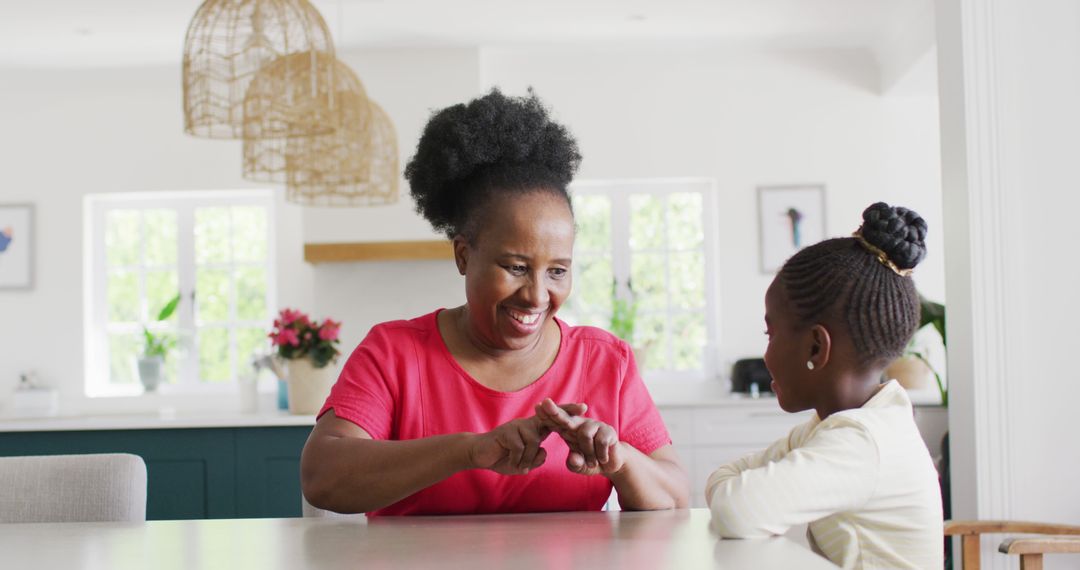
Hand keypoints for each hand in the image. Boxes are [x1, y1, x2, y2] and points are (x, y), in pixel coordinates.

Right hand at [468, 403, 585, 475]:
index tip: (585, 409)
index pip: (554, 421)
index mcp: (534, 430)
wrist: (478, 455)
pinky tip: (509, 460)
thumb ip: (535, 459)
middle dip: (567, 412)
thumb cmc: (502, 457)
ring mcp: (517, 426)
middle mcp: (527, 424)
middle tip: (584, 407)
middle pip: (550, 416)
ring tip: (518, 464)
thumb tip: (543, 452)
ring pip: (534, 443)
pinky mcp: (506, 432)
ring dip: (527, 459)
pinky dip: (517, 460)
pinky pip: (520, 448)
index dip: (568, 415)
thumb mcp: (523, 463)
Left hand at [535, 398, 625, 476]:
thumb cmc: (591, 462)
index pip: (556, 422)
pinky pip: (600, 441)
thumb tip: (573, 458)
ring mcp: (595, 425)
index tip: (537, 407)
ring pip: (584, 434)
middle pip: (566, 417)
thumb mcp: (580, 466)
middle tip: (546, 403)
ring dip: (588, 453)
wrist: (613, 463)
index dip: (547, 415)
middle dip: (555, 411)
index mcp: (569, 431)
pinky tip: (603, 458)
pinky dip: (600, 454)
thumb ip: (575, 463)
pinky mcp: (608, 430)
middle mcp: (580, 425)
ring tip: (593, 462)